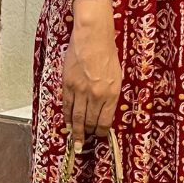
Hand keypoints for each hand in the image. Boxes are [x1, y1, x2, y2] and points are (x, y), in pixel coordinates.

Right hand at [61, 12, 120, 152]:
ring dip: (76, 131)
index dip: (102, 131)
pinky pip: (67, 106)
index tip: (100, 136)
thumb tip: (104, 110)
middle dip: (88, 135)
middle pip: (90, 122)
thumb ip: (110, 95)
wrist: (93, 38)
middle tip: (83, 144)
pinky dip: (67, 117)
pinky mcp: (68, 85)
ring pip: (77, 117)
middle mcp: (96, 95)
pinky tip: (68, 124)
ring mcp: (81, 91)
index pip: (105, 120)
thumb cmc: (107, 54)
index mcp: (111, 94)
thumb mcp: (116, 76)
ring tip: (75, 142)